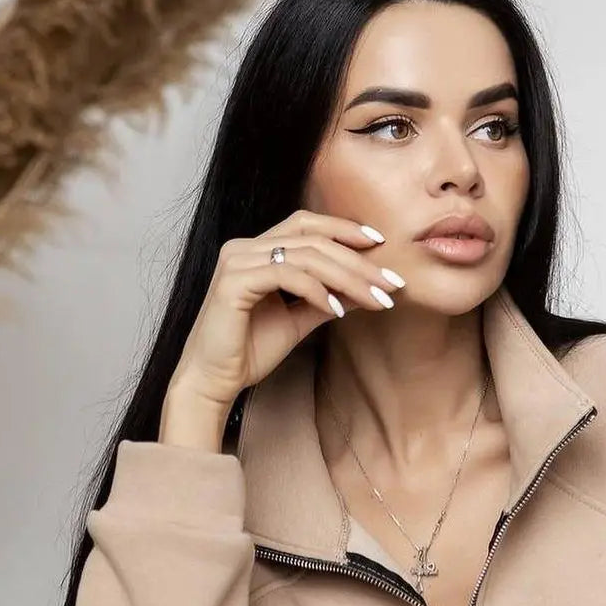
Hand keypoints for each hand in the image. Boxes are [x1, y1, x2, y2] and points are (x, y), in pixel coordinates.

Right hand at [165, 208, 405, 411]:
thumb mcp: (297, 320)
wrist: (214, 380)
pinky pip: (285, 275)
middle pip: (313, 239)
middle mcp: (245, 247)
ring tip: (375, 299)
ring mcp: (237, 261)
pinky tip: (337, 310)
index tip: (381, 245)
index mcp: (257, 250)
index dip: (345, 229)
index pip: (307, 226)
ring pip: (305, 255)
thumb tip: (365, 290)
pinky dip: (316, 290)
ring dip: (347, 277)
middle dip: (358, 262)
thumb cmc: (248, 351)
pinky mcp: (233, 282)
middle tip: (391, 283)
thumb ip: (327, 299)